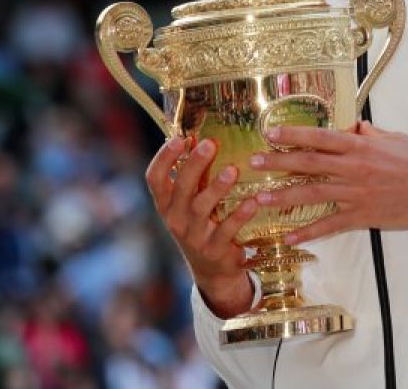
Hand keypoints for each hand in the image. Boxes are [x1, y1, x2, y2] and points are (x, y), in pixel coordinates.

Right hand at [145, 136, 258, 317]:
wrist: (212, 271)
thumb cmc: (201, 225)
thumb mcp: (190, 202)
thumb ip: (193, 175)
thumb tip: (200, 136)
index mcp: (166, 203)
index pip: (154, 178)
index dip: (163, 158)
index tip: (178, 138)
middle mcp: (175, 218)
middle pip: (180, 188)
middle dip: (194, 164)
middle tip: (210, 144)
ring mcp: (193, 236)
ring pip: (202, 208)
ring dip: (217, 188)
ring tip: (233, 170)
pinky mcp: (214, 250)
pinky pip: (226, 230)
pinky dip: (239, 216)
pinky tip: (252, 202)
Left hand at [249, 120, 407, 245]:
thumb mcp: (393, 138)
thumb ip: (368, 133)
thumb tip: (351, 127)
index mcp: (360, 146)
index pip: (320, 137)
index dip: (293, 135)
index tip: (270, 134)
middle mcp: (353, 168)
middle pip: (309, 163)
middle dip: (278, 163)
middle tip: (253, 162)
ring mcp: (356, 193)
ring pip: (313, 193)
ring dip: (284, 196)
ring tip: (260, 200)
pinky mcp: (362, 216)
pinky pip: (330, 224)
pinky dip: (309, 231)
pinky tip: (290, 237)